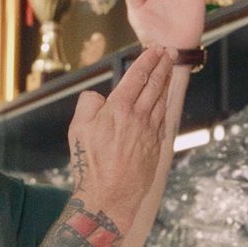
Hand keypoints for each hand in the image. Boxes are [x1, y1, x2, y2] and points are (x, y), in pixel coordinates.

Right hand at [66, 46, 174, 225]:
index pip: (137, 76)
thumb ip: (88, 104)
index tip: (156, 50)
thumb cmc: (90, 163)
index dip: (148, 60)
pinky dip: (166, 105)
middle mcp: (139, 117)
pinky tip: (165, 101)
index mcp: (119, 108)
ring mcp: (150, 132)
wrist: (109, 196)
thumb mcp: (77, 128)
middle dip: (163, 66)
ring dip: (166, 83)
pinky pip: (163, 119)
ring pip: (162, 101)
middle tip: (170, 52)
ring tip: (169, 71)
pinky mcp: (156, 146)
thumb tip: (98, 95)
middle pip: (155, 85)